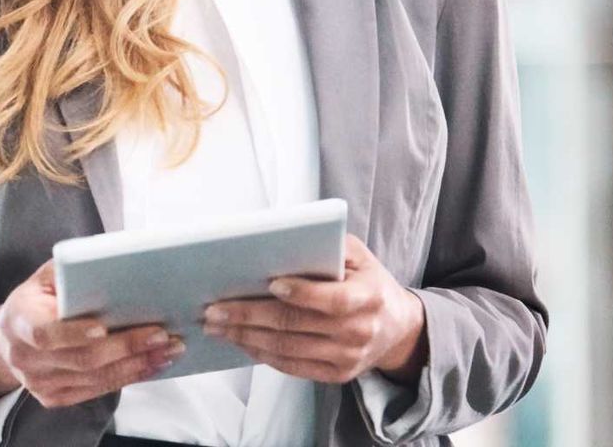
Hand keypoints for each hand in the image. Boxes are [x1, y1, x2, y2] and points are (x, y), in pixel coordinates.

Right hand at [0, 258, 184, 407]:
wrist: (9, 338)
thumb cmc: (35, 300)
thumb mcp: (42, 278)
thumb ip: (68, 272)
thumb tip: (109, 262)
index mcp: (18, 321)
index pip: (44, 333)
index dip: (74, 333)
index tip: (104, 327)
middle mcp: (25, 358)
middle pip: (81, 359)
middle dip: (125, 347)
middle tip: (161, 335)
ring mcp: (39, 383)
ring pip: (94, 379)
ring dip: (136, 365)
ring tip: (167, 351)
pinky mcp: (54, 398)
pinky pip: (96, 391)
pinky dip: (127, 378)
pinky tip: (150, 365)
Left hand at [201, 234, 426, 384]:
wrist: (398, 329)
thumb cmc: (368, 282)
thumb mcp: (359, 255)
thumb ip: (329, 245)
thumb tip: (284, 238)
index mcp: (368, 297)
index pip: (333, 299)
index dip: (302, 293)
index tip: (271, 283)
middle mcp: (359, 331)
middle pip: (296, 325)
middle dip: (249, 316)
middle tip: (215, 310)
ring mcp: (347, 357)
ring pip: (287, 348)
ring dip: (246, 337)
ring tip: (217, 327)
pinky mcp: (336, 374)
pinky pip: (292, 367)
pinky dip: (262, 354)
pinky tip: (241, 342)